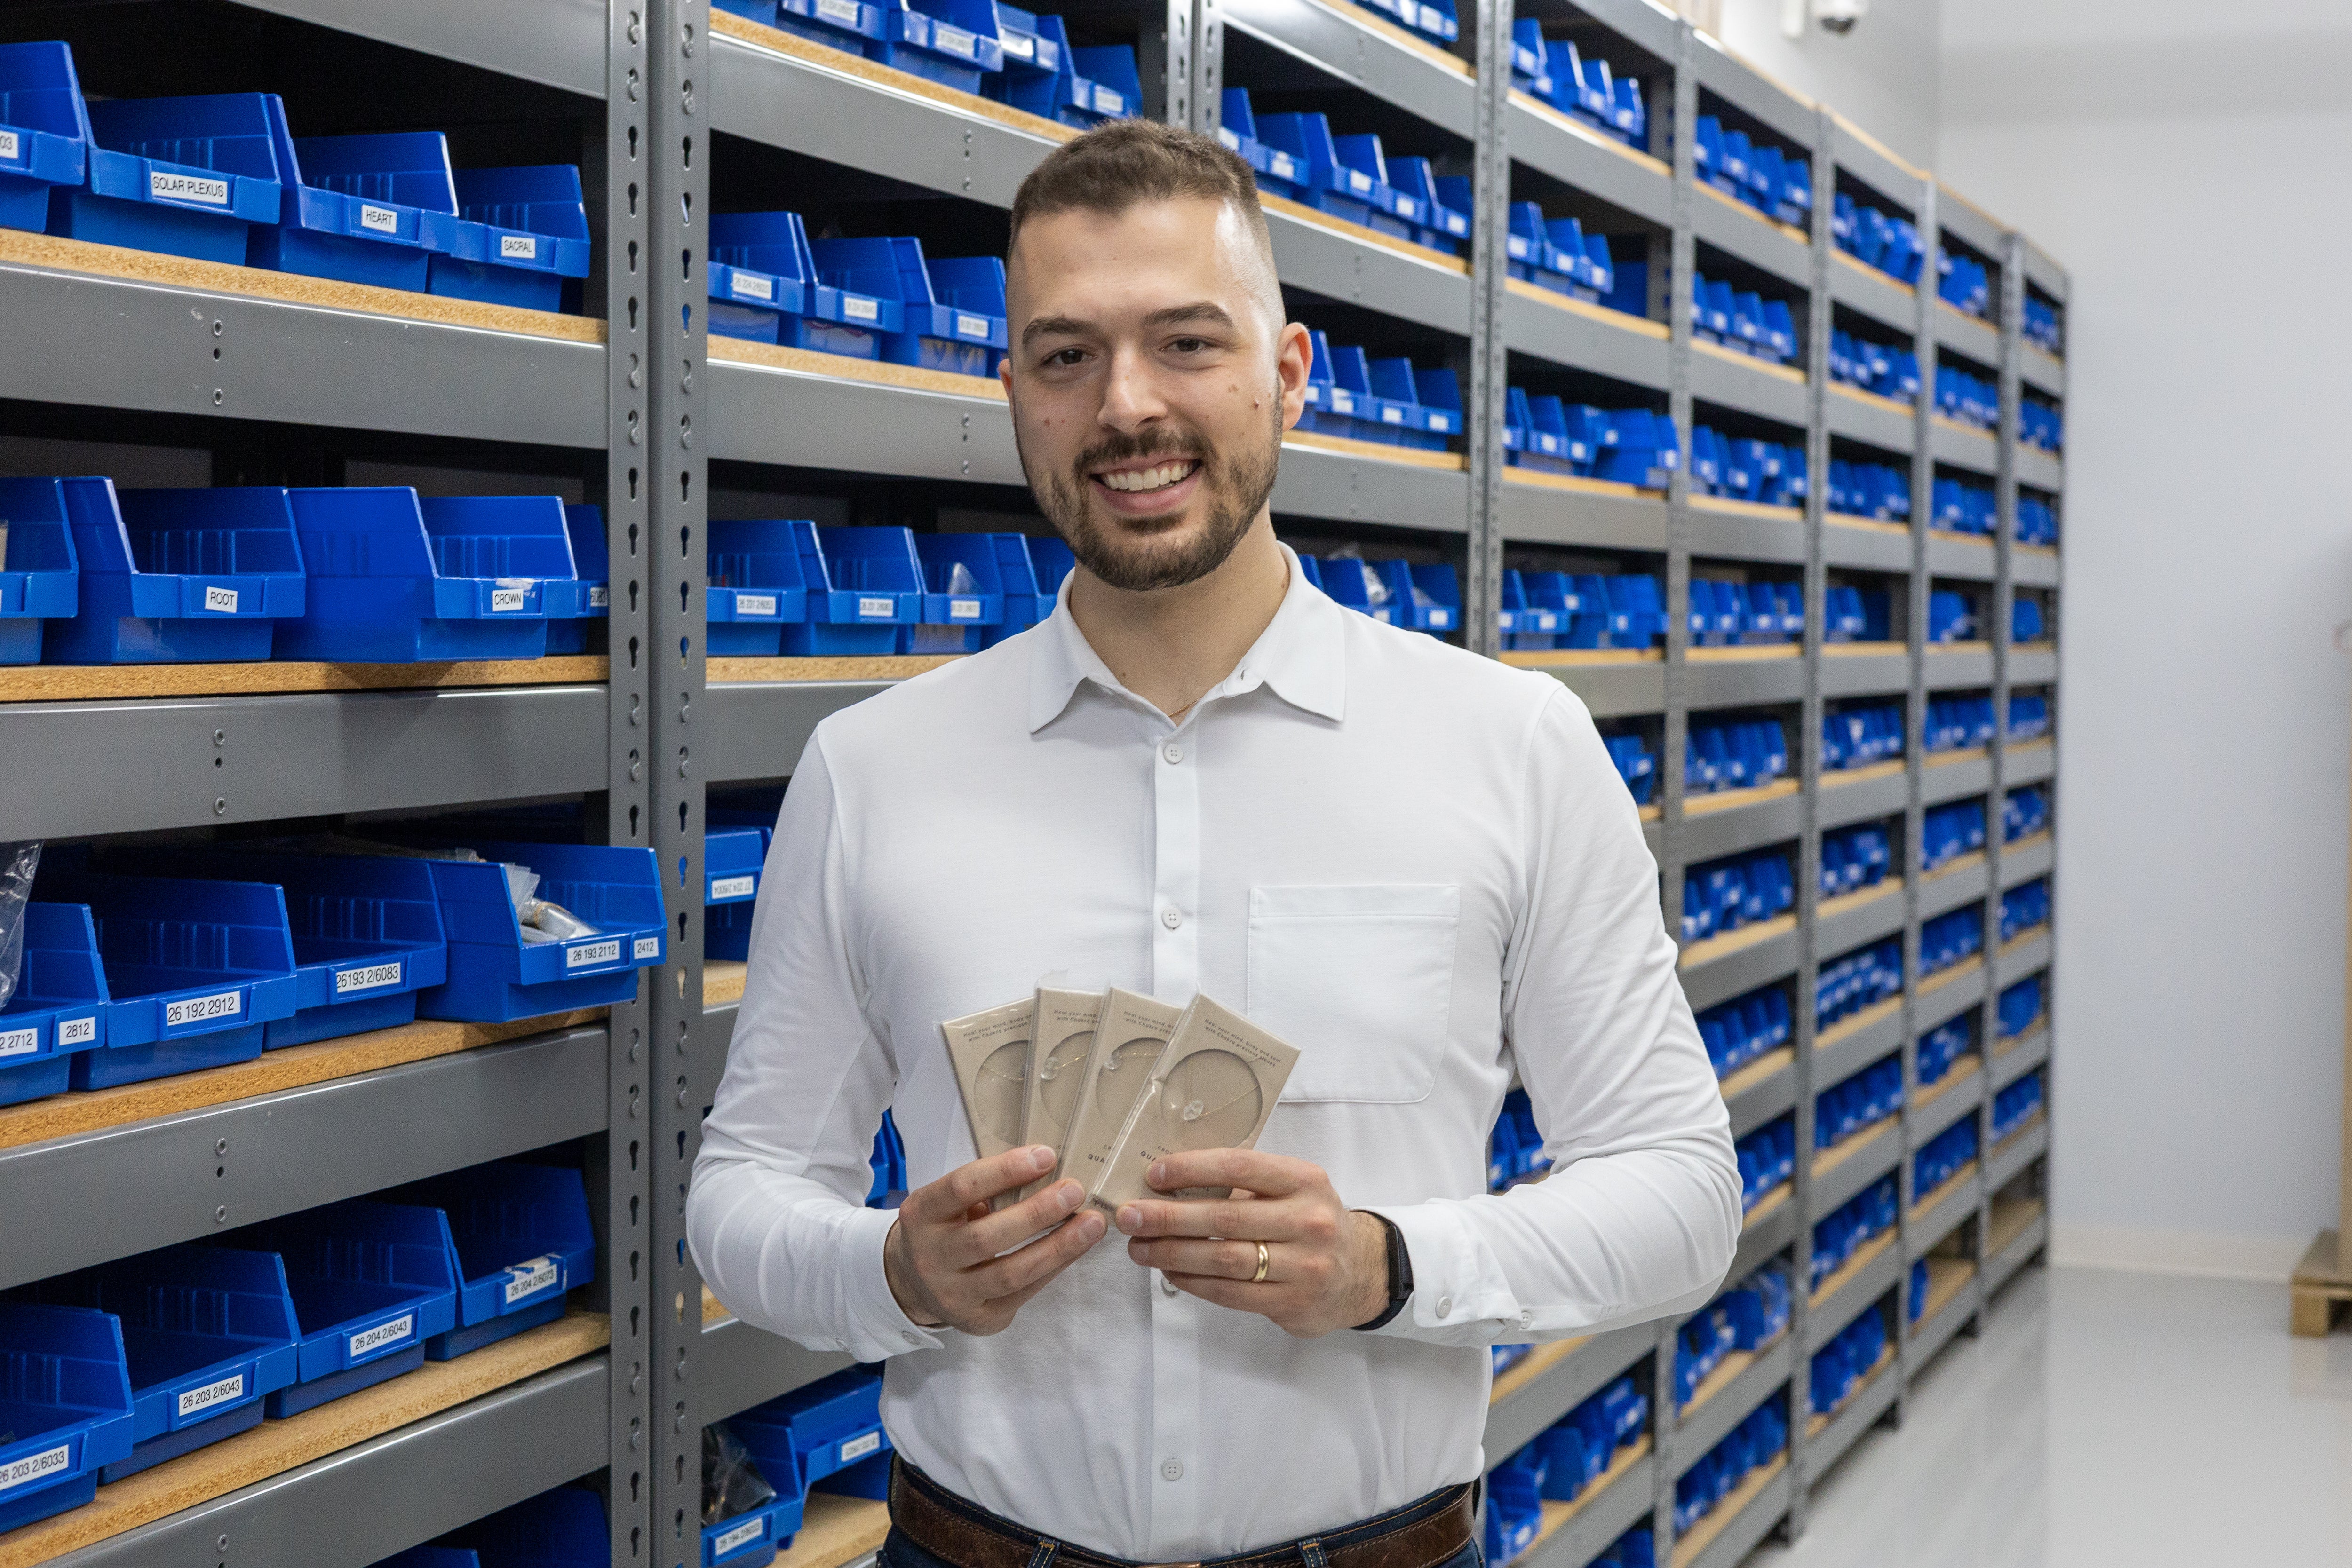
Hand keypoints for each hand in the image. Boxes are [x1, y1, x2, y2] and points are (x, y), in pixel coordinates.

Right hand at [883, 1145, 1106, 1334]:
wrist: (912, 1283)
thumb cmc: (944, 1227)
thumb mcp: (947, 1202)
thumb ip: (985, 1187)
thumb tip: (1047, 1165)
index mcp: (921, 1214)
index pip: (962, 1188)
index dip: (1005, 1170)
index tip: (1046, 1156)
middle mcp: (930, 1257)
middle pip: (987, 1237)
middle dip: (1037, 1212)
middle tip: (1075, 1191)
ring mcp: (952, 1294)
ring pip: (1012, 1273)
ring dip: (1058, 1247)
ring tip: (1092, 1224)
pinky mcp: (978, 1320)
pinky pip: (1023, 1293)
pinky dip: (1054, 1268)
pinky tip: (1077, 1248)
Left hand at [1115, 1149, 1390, 1337]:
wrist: (1360, 1272)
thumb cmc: (1309, 1220)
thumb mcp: (1292, 1188)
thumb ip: (1246, 1183)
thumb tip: (1169, 1182)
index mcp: (1304, 1180)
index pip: (1240, 1167)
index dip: (1192, 1169)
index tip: (1153, 1174)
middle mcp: (1308, 1221)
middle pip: (1225, 1218)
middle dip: (1168, 1217)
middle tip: (1129, 1216)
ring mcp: (1303, 1266)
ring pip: (1224, 1259)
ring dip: (1173, 1253)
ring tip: (1139, 1248)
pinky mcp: (1292, 1302)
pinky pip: (1231, 1293)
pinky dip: (1194, 1282)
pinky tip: (1170, 1271)